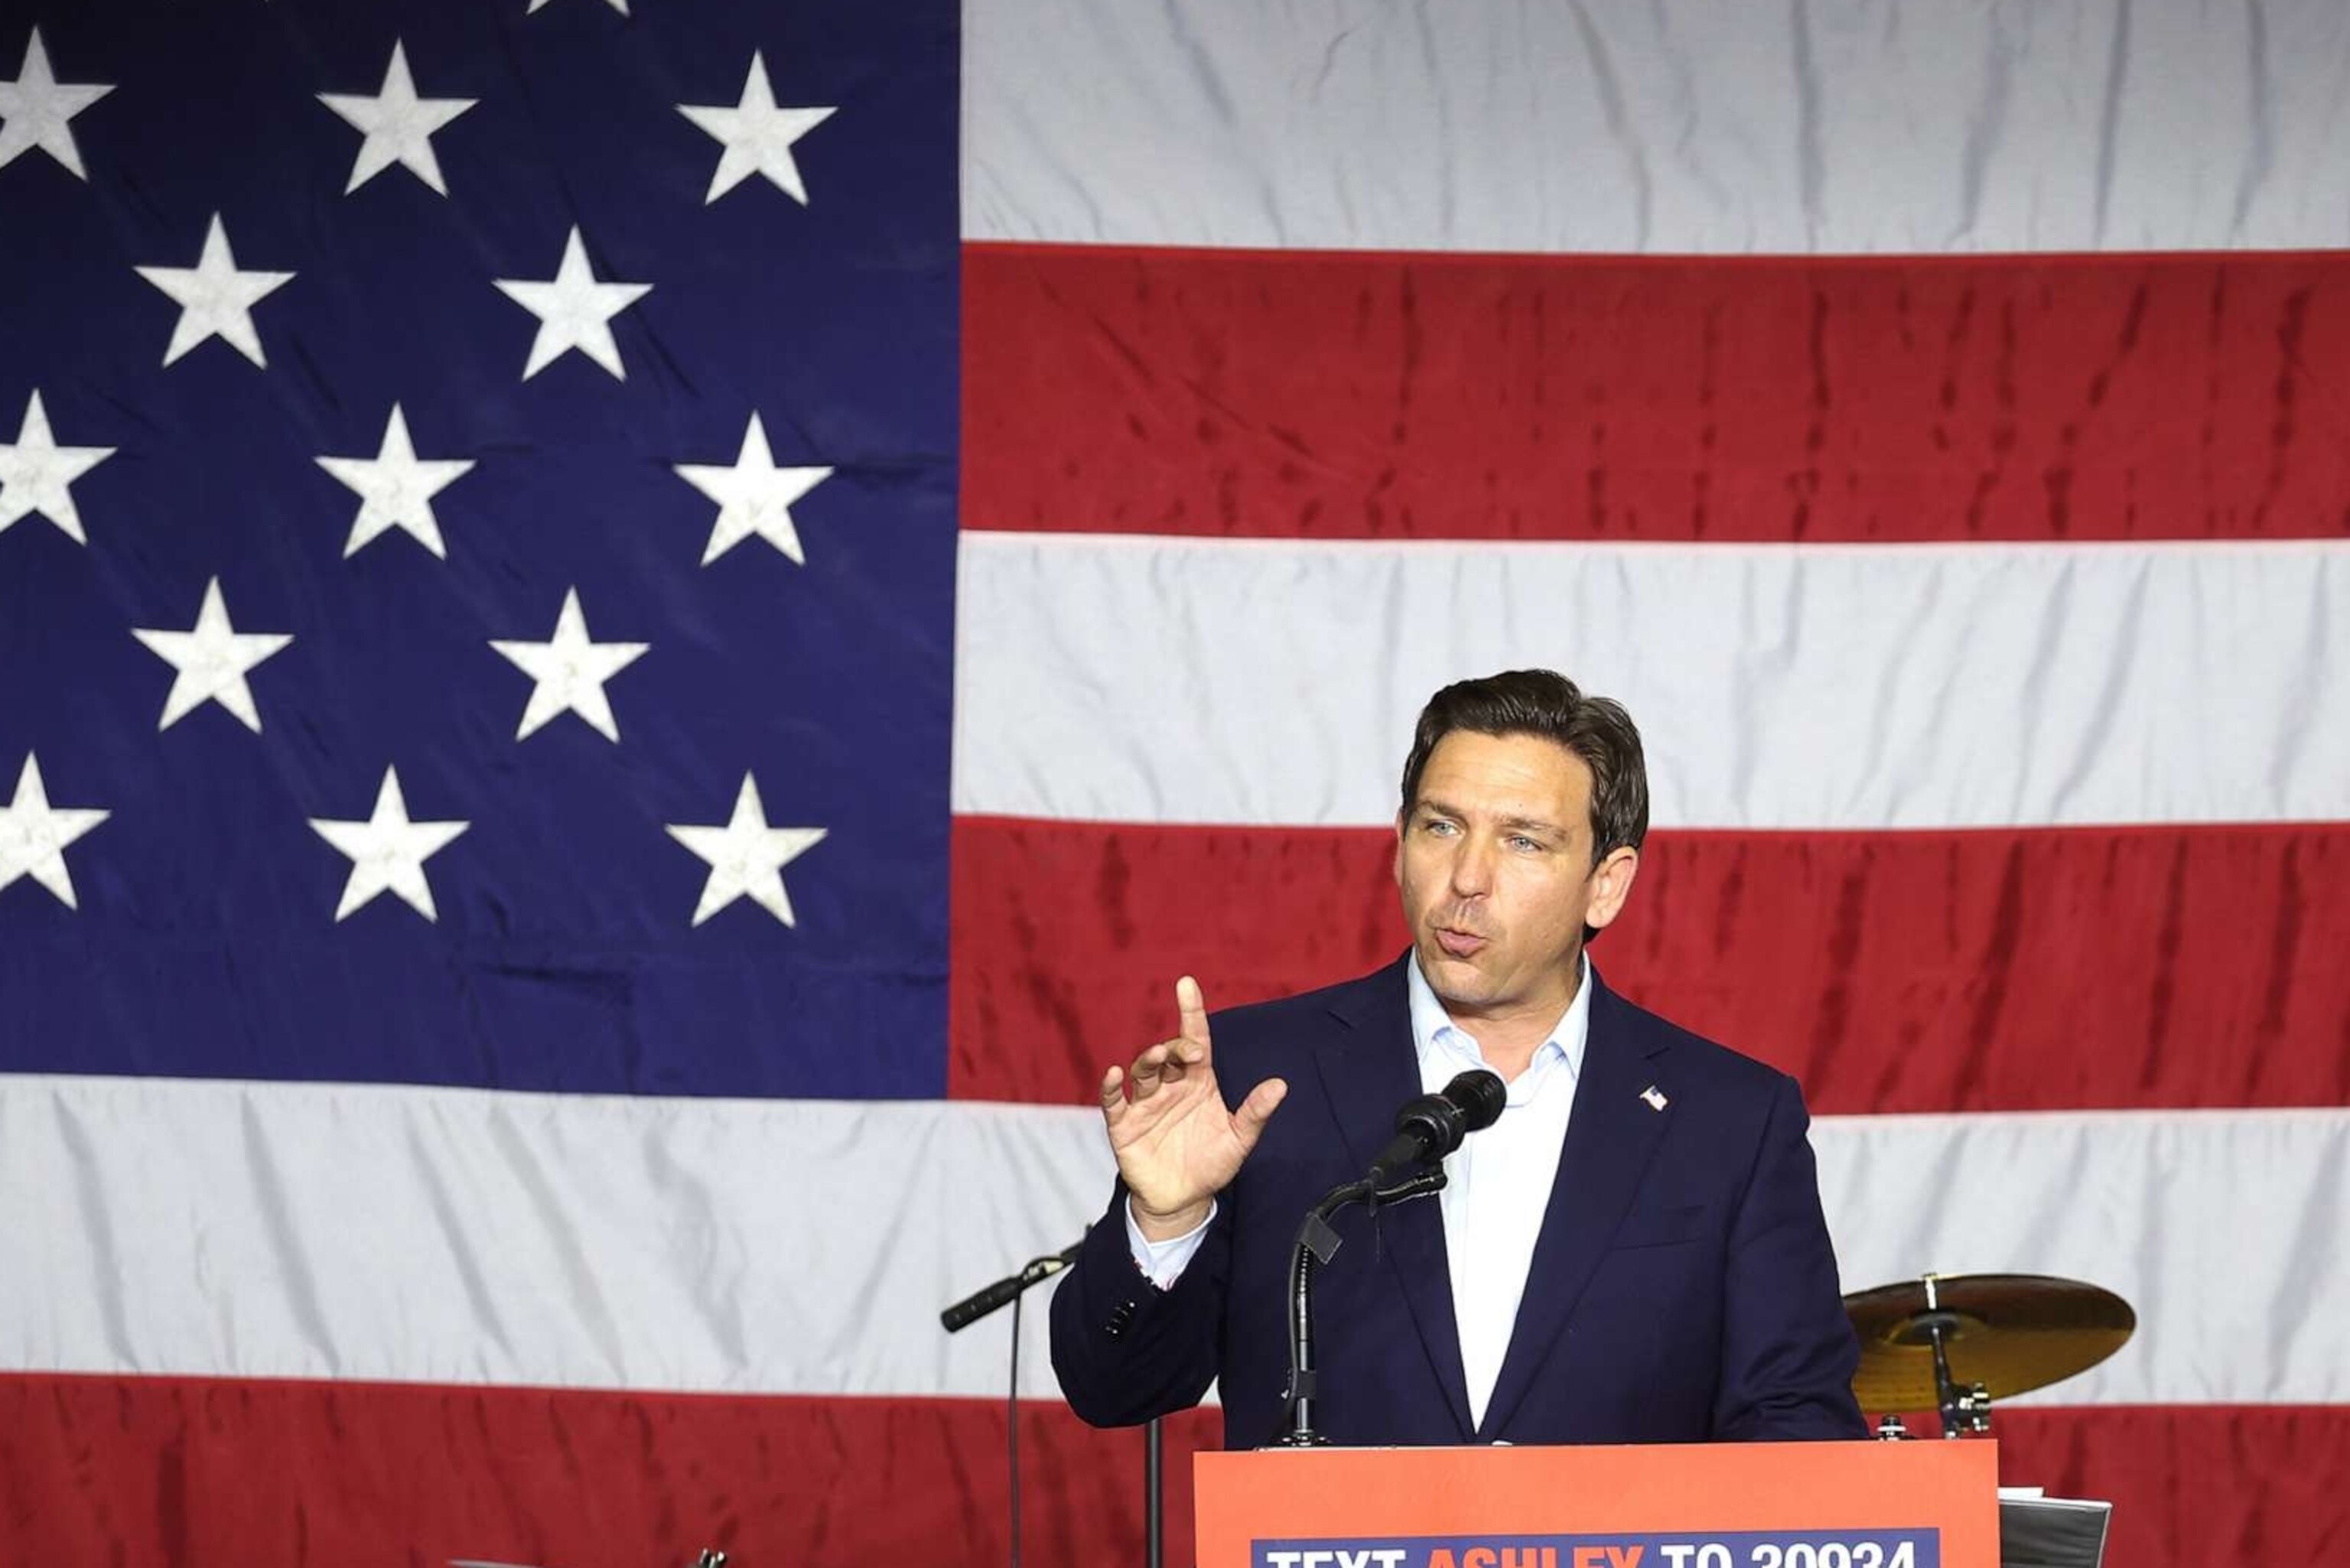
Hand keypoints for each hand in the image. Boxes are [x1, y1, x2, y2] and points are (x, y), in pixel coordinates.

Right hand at [1099, 976, 1286, 1240]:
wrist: (1184, 1200)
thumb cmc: (1212, 1164)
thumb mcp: (1240, 1139)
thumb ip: (1256, 1112)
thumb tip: (1281, 1084)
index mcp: (1198, 1083)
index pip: (1195, 1040)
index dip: (1191, 1012)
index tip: (1187, 984)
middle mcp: (1170, 1087)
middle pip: (1169, 1054)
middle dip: (1176, 1046)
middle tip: (1189, 1051)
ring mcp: (1146, 1104)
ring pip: (1143, 1071)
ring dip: (1149, 1059)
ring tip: (1159, 1057)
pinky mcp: (1125, 1125)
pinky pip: (1114, 1102)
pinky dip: (1111, 1087)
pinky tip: (1114, 1074)